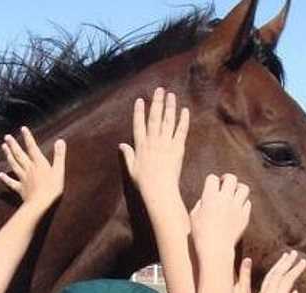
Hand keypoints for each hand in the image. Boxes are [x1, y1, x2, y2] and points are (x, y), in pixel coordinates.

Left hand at [0, 127, 65, 212]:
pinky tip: (0, 175)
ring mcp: (23, 178)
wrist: (40, 203)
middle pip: (19, 154)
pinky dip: (5, 179)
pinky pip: (11, 182)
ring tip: (3, 147)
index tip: (22, 128)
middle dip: (13, 145)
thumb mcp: (59, 171)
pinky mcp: (20, 188)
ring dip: (8, 155)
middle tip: (7, 136)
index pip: (32, 147)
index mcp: (39, 163)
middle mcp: (29, 168)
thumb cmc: (52, 188)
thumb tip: (60, 140)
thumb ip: (59, 156)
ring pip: (14, 164)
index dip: (27, 137)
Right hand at [119, 87, 189, 206]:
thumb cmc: (144, 184)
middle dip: (157, 102)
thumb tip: (121, 145)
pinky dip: (183, 120)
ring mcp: (165, 144)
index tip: (140, 100)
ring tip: (171, 95)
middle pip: (155, 117)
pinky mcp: (177, 149)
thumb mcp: (131, 170)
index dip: (139, 111)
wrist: (159, 190)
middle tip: (160, 90)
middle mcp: (153, 141)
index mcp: (140, 146)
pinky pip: (181, 131)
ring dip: (170, 107)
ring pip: (168, 121)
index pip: (139, 124)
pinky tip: (185, 110)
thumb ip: (127, 155)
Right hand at [190, 174, 250, 257]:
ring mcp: (236, 207)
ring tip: (234, 193)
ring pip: (244, 188)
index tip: (210, 186)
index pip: (212, 178)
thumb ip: (201, 203)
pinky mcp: (244, 216)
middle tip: (225, 183)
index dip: (211, 181)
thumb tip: (206, 197)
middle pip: (231, 178)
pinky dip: (243, 203)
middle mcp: (224, 199)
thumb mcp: (194, 216)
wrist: (215, 249)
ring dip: (238, 188)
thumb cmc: (200, 234)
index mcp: (209, 197)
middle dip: (227, 179)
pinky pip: (248, 203)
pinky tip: (237, 207)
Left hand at [251, 251, 305, 292]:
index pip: (287, 278)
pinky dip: (271, 278)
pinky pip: (264, 286)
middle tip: (293, 253)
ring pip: (268, 278)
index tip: (303, 261)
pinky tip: (277, 273)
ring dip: (277, 267)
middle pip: (276, 274)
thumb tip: (292, 288)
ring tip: (285, 258)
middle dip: (285, 262)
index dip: (296, 269)